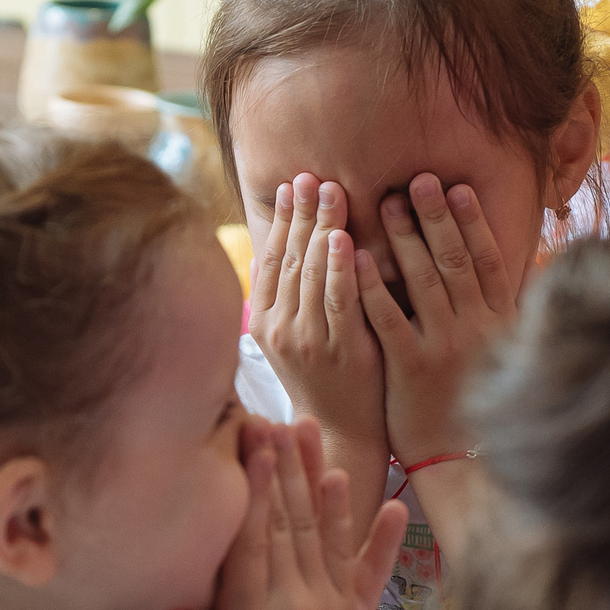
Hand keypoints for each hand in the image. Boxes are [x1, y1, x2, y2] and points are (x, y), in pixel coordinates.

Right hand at [185, 421, 405, 609]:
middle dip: (280, 468)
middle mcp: (294, 605)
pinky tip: (390, 501)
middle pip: (287, 524)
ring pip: (322, 532)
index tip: (255, 448)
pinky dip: (379, 535)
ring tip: (312, 432)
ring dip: (317, 478)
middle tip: (272, 420)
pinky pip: (368, 568)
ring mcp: (330, 607)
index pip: (253, 542)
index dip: (255, 492)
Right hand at [252, 175, 389, 467]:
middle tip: (312, 175)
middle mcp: (280, 330)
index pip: (271, 261)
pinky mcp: (339, 351)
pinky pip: (338, 301)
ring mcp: (308, 341)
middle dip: (301, 214)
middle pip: (289, 260)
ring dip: (321, 228)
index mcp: (266, 324)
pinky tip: (345, 238)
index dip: (281, 221)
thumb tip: (264, 259)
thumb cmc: (326, 384)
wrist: (346, 434)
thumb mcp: (291, 344)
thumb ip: (280, 302)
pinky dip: (341, 267)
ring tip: (332, 191)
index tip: (291, 185)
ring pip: (311, 274)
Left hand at [355, 173, 512, 465]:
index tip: (456, 187)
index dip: (472, 221)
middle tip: (415, 180)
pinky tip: (355, 258)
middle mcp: (475, 328)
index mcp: (499, 321)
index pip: (486, 259)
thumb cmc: (473, 398)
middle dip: (434, 217)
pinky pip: (389, 317)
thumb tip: (515, 266)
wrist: (457, 458)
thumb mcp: (500, 352)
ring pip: (423, 281)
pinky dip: (372, 285)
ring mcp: (444, 347)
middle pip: (455, 260)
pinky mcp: (411, 367)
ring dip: (403, 238)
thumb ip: (502, 309)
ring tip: (384, 204)